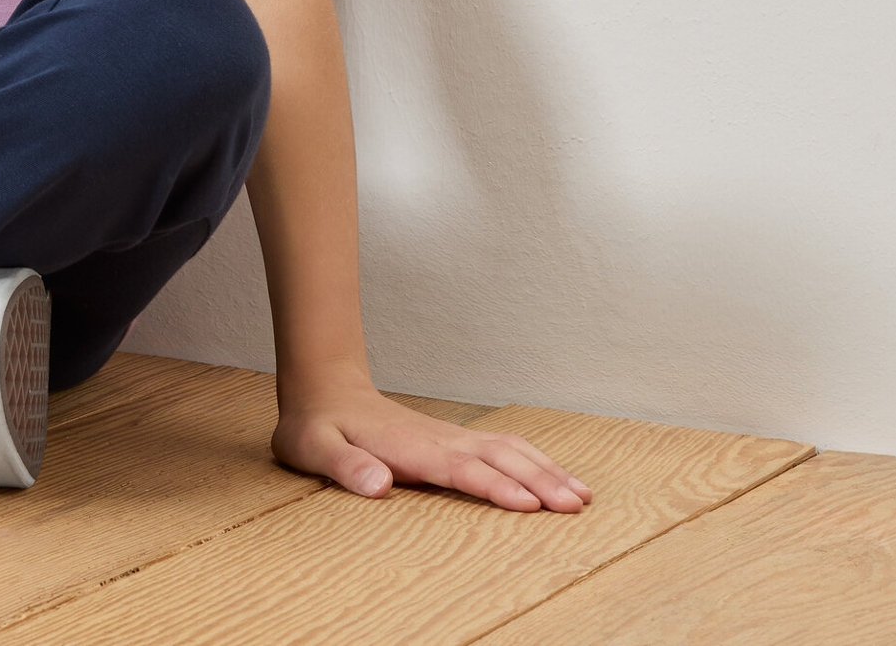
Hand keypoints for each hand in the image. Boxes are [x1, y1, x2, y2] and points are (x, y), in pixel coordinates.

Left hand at [272, 375, 592, 513]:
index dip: (494, 487)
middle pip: (497, 459)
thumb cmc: (318, 425)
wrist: (324, 389)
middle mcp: (438, 439)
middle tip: (576, 506)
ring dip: (545, 470)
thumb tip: (377, 486)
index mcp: (409, 446)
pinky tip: (554, 475)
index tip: (530, 505)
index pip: (460, 469)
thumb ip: (345, 465)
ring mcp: (449, 436)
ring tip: (581, 495)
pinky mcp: (453, 439)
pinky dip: (535, 461)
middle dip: (539, 481)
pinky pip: (502, 448)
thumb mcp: (314, 447)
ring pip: (508, 451)